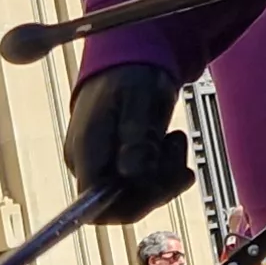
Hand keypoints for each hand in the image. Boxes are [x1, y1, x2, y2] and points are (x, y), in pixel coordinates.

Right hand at [64, 62, 189, 221]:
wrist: (131, 58)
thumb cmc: (133, 73)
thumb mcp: (140, 99)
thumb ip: (137, 137)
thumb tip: (132, 176)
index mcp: (85, 148)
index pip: (97, 206)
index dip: (132, 205)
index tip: (163, 183)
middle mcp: (87, 163)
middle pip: (120, 204)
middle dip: (157, 188)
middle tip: (180, 158)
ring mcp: (100, 164)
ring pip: (135, 195)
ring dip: (164, 177)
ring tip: (176, 140)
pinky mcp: (115, 163)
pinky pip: (140, 183)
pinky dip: (164, 172)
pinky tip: (173, 146)